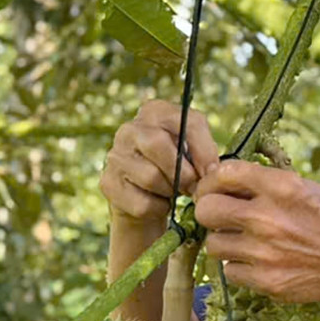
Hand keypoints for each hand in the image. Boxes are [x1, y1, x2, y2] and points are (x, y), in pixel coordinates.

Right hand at [100, 100, 219, 222]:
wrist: (146, 199)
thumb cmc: (175, 169)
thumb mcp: (193, 154)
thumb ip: (205, 155)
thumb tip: (211, 172)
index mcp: (156, 112)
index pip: (187, 121)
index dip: (204, 150)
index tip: (211, 172)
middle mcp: (130, 128)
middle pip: (158, 144)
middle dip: (183, 172)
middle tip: (192, 186)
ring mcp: (115, 155)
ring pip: (150, 176)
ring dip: (169, 191)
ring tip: (172, 192)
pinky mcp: (108, 183)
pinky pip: (142, 202)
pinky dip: (157, 208)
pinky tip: (157, 202)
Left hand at [194, 160, 319, 304]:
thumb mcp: (308, 189)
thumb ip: (268, 186)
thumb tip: (228, 183)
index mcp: (281, 187)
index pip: (223, 173)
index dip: (213, 181)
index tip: (215, 188)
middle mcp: (267, 217)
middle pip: (206, 210)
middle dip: (210, 211)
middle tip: (220, 216)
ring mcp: (264, 252)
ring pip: (213, 243)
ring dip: (224, 241)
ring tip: (242, 241)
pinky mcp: (265, 280)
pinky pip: (229, 272)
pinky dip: (239, 267)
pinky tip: (257, 262)